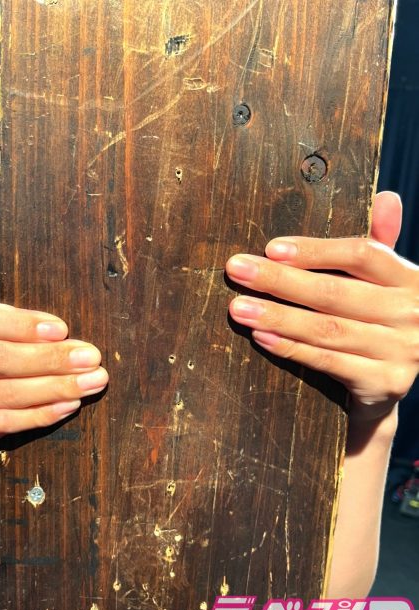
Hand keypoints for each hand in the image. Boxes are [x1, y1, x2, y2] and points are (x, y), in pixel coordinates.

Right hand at [0, 301, 107, 462]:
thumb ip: (0, 318)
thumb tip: (29, 295)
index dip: (20, 323)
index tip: (62, 329)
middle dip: (49, 357)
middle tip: (91, 357)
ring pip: (3, 392)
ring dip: (55, 386)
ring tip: (92, 381)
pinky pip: (1, 422)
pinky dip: (40, 414)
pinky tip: (68, 406)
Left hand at [226, 191, 418, 422]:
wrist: (393, 381)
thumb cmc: (382, 321)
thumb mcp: (387, 282)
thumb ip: (381, 244)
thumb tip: (385, 197)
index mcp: (410, 279)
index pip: (363, 255)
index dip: (316, 251)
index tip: (271, 248)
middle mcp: (410, 313)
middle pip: (335, 293)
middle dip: (280, 281)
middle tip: (237, 271)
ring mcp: (401, 350)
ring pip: (327, 329)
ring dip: (277, 317)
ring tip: (239, 307)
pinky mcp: (385, 382)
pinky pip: (328, 362)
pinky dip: (291, 348)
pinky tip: (261, 337)